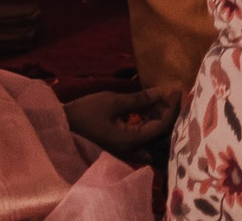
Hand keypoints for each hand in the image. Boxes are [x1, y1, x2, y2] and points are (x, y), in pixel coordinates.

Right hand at [64, 86, 179, 157]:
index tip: (177, 90)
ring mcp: (127, 150)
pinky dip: (150, 122)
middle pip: (161, 137)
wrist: (64, 125)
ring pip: (154, 138)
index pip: (162, 127)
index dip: (172, 108)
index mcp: (131, 141)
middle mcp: (132, 150)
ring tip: (162, 98)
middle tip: (171, 96)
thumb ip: (139, 99)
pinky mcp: (123, 145)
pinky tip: (150, 107)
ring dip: (160, 119)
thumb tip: (161, 93)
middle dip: (170, 116)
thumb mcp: (114, 102)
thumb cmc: (87, 112)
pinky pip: (144, 136)